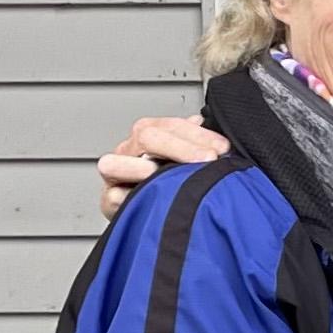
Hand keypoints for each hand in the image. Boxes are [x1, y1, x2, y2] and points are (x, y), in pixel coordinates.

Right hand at [98, 114, 225, 218]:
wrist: (150, 212)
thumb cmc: (168, 181)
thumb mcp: (186, 158)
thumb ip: (194, 140)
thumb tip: (202, 121)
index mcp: (148, 136)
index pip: (171, 125)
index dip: (198, 134)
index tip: (222, 147)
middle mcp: (130, 151)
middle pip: (147, 137)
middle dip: (181, 147)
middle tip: (208, 159)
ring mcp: (116, 175)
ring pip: (114, 163)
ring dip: (138, 167)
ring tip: (160, 172)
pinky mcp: (110, 201)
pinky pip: (112, 197)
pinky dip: (125, 197)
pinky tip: (144, 198)